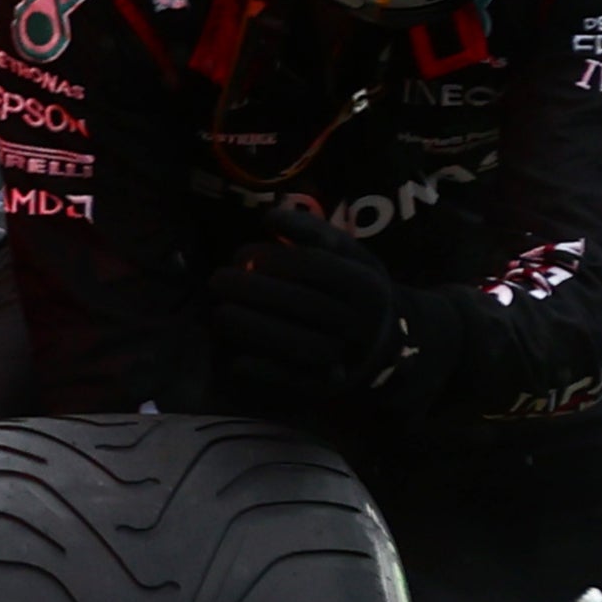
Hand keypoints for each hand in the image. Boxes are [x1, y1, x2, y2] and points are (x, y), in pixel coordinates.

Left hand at [204, 205, 407, 405]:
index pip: (317, 267)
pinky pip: (293, 380)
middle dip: (253, 290)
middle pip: (303, 304)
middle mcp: (360, 324)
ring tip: (219, 312)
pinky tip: (235, 358)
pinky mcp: (326, 386)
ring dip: (253, 328)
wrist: (383, 343)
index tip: (239, 253)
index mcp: (366, 286)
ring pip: (298, 344)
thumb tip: (271, 216)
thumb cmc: (351, 287)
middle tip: (217, 279)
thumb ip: (313, 232)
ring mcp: (345, 358)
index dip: (274, 258)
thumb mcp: (349, 254)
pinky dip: (262, 369)